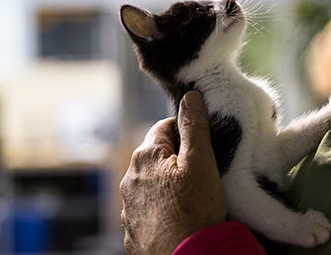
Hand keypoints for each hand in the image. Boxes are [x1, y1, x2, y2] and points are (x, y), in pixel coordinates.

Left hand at [120, 91, 225, 254]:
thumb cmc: (197, 210)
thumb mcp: (202, 162)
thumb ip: (194, 127)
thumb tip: (190, 96)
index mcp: (145, 156)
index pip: (164, 127)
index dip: (186, 132)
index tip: (202, 146)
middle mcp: (129, 180)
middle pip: (155, 156)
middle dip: (176, 159)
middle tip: (202, 171)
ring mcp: (128, 208)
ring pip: (150, 184)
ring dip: (167, 185)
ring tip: (192, 197)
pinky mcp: (133, 232)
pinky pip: (147, 211)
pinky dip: (161, 209)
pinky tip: (180, 217)